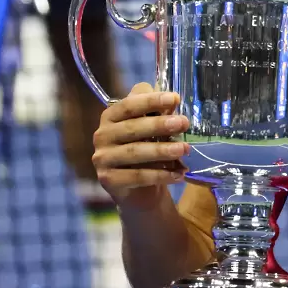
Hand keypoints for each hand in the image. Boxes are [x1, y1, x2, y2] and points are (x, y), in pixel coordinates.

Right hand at [93, 83, 191, 210]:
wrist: (138, 188)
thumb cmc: (146, 148)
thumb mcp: (152, 128)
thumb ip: (158, 113)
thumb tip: (173, 101)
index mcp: (111, 116)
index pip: (129, 105)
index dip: (151, 100)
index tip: (175, 98)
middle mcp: (102, 135)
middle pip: (132, 128)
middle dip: (160, 124)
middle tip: (183, 123)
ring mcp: (103, 159)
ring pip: (134, 152)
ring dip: (162, 150)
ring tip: (184, 149)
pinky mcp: (109, 180)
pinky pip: (137, 176)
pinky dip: (160, 175)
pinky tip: (179, 174)